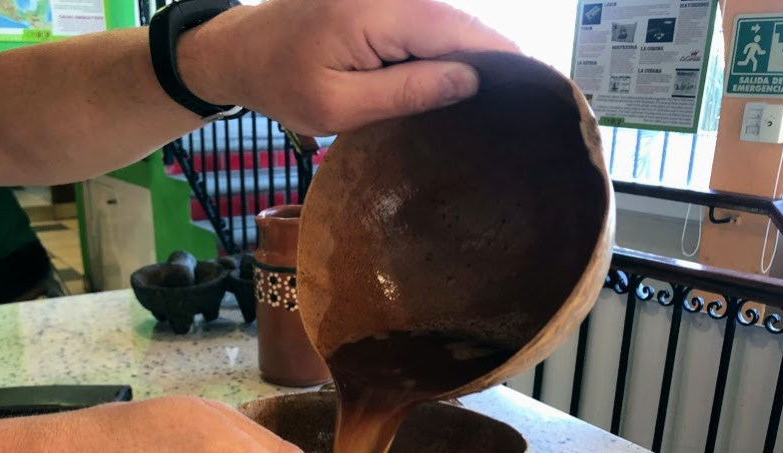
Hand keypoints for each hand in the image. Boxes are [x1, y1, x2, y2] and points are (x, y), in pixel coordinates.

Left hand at [181, 0, 519, 135]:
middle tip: (530, 111)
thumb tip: (470, 80)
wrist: (238, 50)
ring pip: (450, 24)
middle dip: (497, 62)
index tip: (543, 96)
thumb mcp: (338, 106)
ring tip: (505, 100)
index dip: (507, 62)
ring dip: (475, 57)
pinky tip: (466, 81)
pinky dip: (450, 50)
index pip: (463, 33)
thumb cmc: (280, 83)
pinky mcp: (384, 1)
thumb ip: (405, 92)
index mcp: (381, 12)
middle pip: (464, 25)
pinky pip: (430, 24)